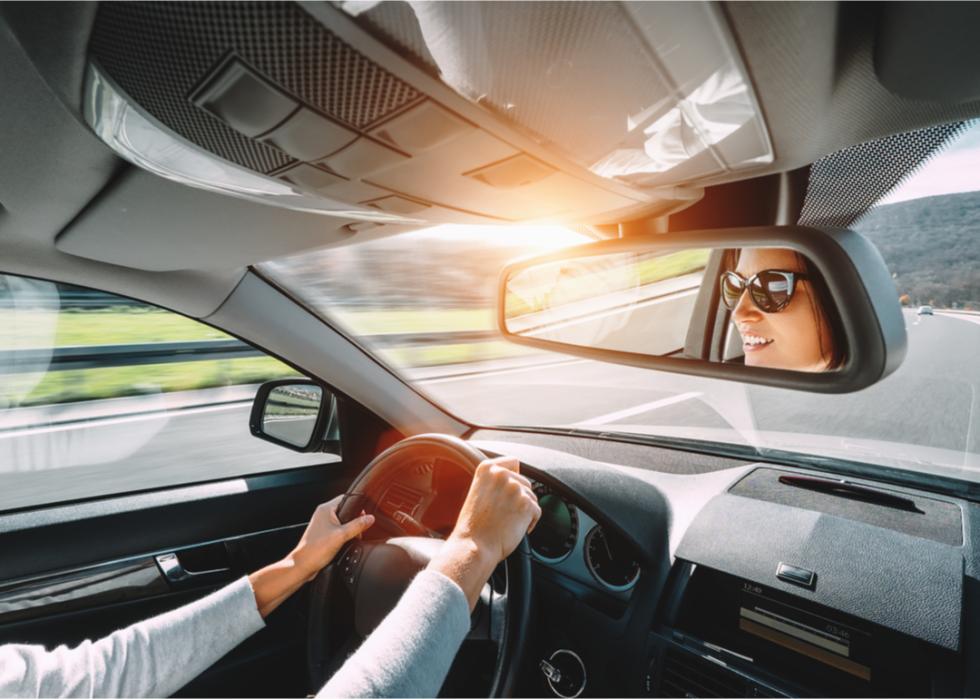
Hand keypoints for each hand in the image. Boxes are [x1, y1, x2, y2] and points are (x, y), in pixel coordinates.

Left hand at [250, 495, 373, 617]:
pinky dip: (344, 535)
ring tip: (350, 538)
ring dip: (349, 529)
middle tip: (358, 529)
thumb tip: (369, 518)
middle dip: (354, 520)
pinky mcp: (323, 534)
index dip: (357, 505)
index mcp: (325, 509)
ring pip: (342, 521)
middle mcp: (322, 514)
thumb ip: (357, 525)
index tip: (365, 513)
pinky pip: (338, 530)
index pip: (346, 498)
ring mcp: (322, 524)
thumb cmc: (315, 550)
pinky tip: (345, 543)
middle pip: (346, 510)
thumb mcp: (341, 536)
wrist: (303, 565)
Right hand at [428, 457, 539, 608]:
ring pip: (532, 496)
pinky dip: (530, 522)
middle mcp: (501, 474)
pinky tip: (516, 529)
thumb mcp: (478, 493)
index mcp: (487, 468)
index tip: (510, 491)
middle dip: (519, 498)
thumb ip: (494, 482)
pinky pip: (537, 511)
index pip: (513, 462)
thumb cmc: (473, 526)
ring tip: (509, 523)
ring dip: (525, 510)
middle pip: (525, 482)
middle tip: (506, 514)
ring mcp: (514, 487)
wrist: (474, 546)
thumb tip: (514, 480)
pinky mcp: (526, 503)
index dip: (514, 477)